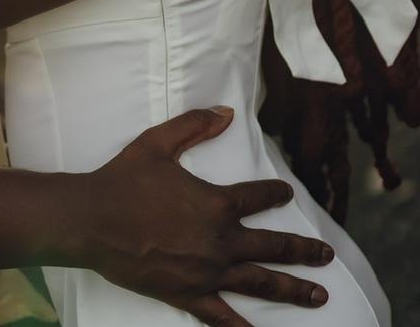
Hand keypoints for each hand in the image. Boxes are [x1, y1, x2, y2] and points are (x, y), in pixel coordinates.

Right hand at [83, 108, 332, 325]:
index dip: (276, 193)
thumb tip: (226, 113)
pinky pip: (223, 317)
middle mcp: (220, 241)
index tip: (288, 193)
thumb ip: (195, 126)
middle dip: (304, 251)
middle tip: (327, 256)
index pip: (258, 197)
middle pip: (273, 246)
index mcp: (216, 203)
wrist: (93, 220)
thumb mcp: (159, 142)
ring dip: (293, 289)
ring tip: (318, 296)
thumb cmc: (125, 179)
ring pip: (260, 283)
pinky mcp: (188, 295)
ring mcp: (207, 273)